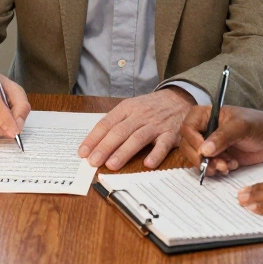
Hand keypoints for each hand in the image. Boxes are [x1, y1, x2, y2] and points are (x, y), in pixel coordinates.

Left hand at [78, 87, 193, 169]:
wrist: (179, 98)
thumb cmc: (151, 107)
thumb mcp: (132, 107)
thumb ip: (116, 122)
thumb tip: (95, 143)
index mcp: (127, 108)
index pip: (106, 123)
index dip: (94, 138)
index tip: (83, 152)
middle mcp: (140, 115)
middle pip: (120, 131)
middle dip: (105, 147)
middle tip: (93, 162)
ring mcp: (156, 125)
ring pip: (138, 138)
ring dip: (124, 152)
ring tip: (112, 165)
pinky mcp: (171, 134)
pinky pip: (163, 145)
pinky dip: (156, 154)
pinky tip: (148, 164)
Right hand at [179, 106, 262, 176]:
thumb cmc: (258, 125)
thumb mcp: (241, 127)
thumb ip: (222, 136)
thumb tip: (204, 150)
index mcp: (205, 115)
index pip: (188, 127)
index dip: (192, 141)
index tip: (204, 152)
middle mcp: (203, 129)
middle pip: (187, 146)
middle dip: (201, 158)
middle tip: (217, 164)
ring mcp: (208, 145)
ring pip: (196, 159)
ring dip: (209, 166)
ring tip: (227, 166)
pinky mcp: (215, 158)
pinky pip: (206, 167)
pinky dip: (215, 170)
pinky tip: (229, 167)